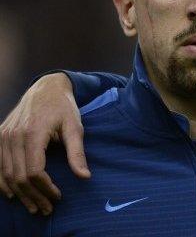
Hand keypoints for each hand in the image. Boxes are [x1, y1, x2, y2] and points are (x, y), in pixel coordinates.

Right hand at [0, 73, 89, 214]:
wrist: (45, 88)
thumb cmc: (63, 107)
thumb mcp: (75, 127)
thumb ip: (77, 152)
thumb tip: (84, 176)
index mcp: (33, 133)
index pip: (35, 171)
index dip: (46, 188)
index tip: (58, 196)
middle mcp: (13, 136)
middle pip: (19, 177)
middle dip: (33, 196)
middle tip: (47, 209)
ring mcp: (3, 137)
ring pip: (6, 174)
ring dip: (19, 194)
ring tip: (34, 206)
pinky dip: (3, 183)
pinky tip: (14, 194)